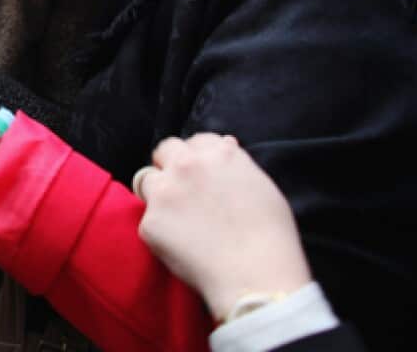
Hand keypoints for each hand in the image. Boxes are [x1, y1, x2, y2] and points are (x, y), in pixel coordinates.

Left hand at [136, 133, 312, 321]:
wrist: (255, 275)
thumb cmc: (270, 236)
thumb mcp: (262, 186)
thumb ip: (236, 163)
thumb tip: (224, 146)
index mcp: (218, 154)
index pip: (196, 141)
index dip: (199, 157)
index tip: (201, 173)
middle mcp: (187, 165)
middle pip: (165, 149)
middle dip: (170, 164)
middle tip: (180, 188)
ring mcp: (165, 191)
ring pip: (147, 180)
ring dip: (158, 193)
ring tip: (178, 218)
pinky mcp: (150, 221)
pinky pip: (149, 220)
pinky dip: (161, 231)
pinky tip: (183, 245)